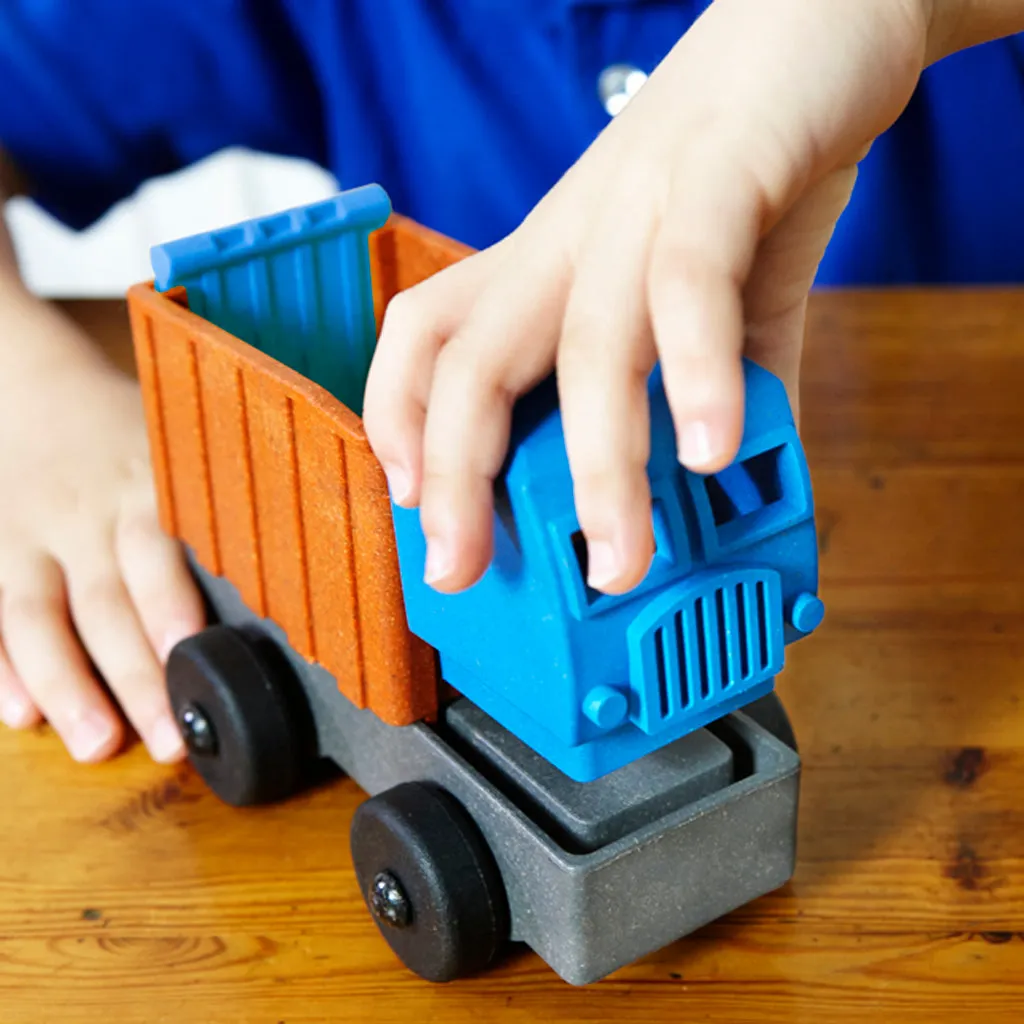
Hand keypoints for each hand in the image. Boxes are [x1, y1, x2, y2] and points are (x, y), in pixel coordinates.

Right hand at [0, 290, 203, 761]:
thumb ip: (228, 494)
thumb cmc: (125, 431)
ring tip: (98, 744)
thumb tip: (318, 545)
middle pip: (108, 602)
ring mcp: (27, 538)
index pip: (159, 548)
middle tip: (170, 739)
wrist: (27, 385)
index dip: (172, 601)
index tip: (196, 650)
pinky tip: (18, 716)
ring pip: (39, 617)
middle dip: (136, 674)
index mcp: (142, 485)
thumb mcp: (180, 443)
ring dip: (69, 685)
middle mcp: (83, 515)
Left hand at [365, 0, 934, 593]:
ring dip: (599, 467)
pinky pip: (690, 281)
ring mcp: (639, 203)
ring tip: (620, 559)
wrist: (821, 17)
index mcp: (554, 262)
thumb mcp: (714, 289)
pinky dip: (698, 370)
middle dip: (453, 475)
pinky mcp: (723, 171)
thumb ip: (718, 381)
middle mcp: (573, 237)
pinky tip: (711, 451)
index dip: (399, 417)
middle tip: (460, 570)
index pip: (431, 335)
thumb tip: (738, 470)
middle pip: (469, 356)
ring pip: (585, 343)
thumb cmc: (747, 162)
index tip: (414, 506)